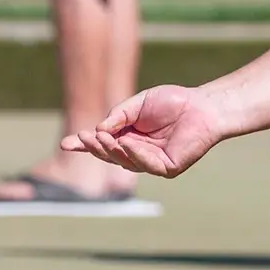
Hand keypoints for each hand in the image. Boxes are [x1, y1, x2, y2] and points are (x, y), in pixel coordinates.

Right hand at [61, 85, 222, 177]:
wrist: (202, 105)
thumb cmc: (172, 102)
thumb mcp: (138, 104)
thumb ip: (118, 116)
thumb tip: (98, 129)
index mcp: (129, 137)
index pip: (104, 144)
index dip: (85, 145)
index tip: (66, 144)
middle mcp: (139, 152)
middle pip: (111, 155)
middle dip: (95, 148)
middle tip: (82, 138)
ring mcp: (152, 162)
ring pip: (125, 162)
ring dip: (111, 150)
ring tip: (99, 138)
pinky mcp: (168, 168)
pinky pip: (147, 165)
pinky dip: (135, 154)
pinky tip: (126, 144)